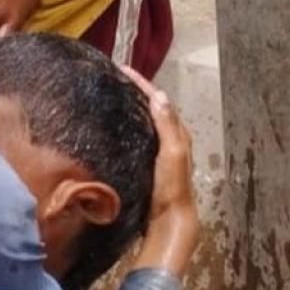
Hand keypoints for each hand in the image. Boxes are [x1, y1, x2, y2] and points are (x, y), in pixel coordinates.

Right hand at [122, 66, 198, 278]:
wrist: (169, 221)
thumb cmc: (172, 186)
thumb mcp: (173, 153)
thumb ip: (168, 125)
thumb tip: (159, 94)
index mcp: (177, 132)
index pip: (158, 99)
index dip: (142, 83)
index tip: (123, 69)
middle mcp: (169, 139)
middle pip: (151, 107)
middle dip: (135, 91)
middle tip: (114, 79)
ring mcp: (158, 152)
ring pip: (144, 121)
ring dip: (131, 107)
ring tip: (111, 96)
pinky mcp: (147, 165)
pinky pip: (137, 136)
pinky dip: (127, 126)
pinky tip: (113, 128)